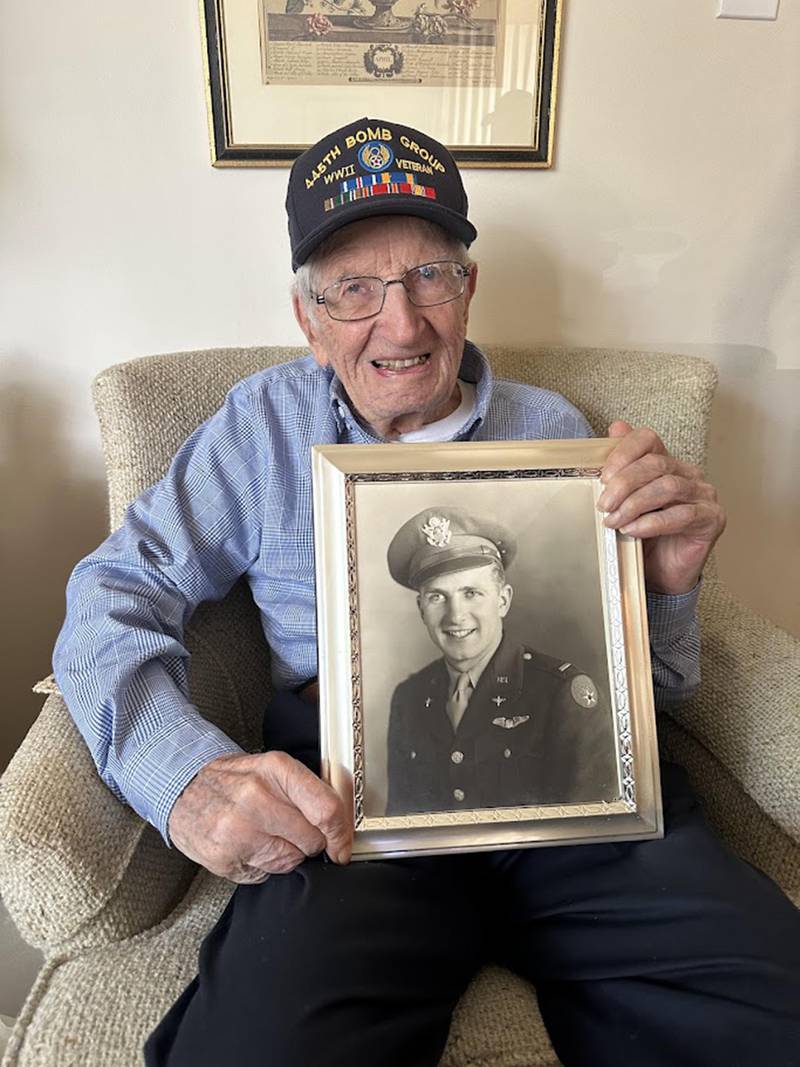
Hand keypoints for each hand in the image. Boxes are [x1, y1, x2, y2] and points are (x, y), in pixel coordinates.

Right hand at [168, 751, 352, 882]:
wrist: (183, 789)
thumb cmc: (233, 780)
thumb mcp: (271, 768)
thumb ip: (307, 790)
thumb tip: (341, 823)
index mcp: (275, 769)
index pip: (326, 809)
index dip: (341, 833)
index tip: (341, 844)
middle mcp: (256, 797)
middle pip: (312, 839)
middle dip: (310, 841)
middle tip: (292, 831)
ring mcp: (237, 830)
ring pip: (291, 860)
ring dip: (287, 854)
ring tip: (266, 835)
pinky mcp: (224, 857)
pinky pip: (266, 873)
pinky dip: (264, 865)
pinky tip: (250, 847)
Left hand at [598, 422, 725, 594]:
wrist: (662, 574)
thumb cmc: (643, 537)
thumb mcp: (623, 503)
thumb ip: (620, 468)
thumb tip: (616, 427)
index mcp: (665, 463)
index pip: (648, 439)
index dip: (624, 452)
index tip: (603, 476)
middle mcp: (687, 474)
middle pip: (656, 464)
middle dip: (624, 483)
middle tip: (604, 504)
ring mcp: (703, 495)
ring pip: (668, 487)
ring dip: (635, 504)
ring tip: (614, 520)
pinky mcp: (712, 519)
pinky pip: (682, 515)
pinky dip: (652, 522)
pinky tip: (633, 531)